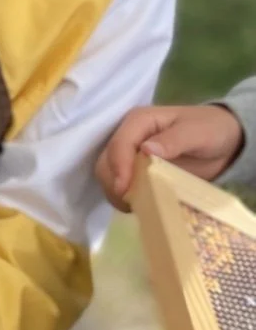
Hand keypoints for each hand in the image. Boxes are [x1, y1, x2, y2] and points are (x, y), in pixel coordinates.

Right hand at [96, 104, 243, 210]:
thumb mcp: (198, 132)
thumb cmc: (211, 130)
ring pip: (107, 175)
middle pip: (106, 161)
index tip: (124, 190)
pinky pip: (119, 185)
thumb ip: (173, 140)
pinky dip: (123, 198)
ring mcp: (130, 155)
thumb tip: (145, 149)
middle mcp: (129, 137)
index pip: (119, 144)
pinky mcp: (136, 171)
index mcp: (139, 121)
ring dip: (115, 193)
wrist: (224, 141)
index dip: (118, 167)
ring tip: (134, 207)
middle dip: (113, 183)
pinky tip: (138, 206)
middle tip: (129, 204)